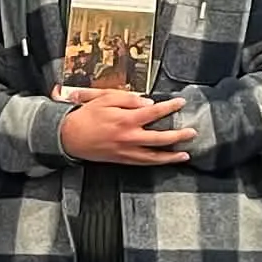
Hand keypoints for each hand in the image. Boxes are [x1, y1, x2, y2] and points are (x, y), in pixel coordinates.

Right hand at [58, 87, 193, 164]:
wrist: (69, 136)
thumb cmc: (86, 115)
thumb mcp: (104, 98)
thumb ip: (128, 99)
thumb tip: (148, 103)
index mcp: (126, 119)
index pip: (154, 112)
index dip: (170, 107)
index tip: (181, 103)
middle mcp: (129, 137)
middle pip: (160, 138)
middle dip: (179, 136)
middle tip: (192, 133)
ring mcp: (126, 151)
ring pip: (154, 156)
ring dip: (172, 156)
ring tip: (186, 154)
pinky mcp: (122, 159)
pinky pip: (143, 163)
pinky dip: (157, 163)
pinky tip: (165, 161)